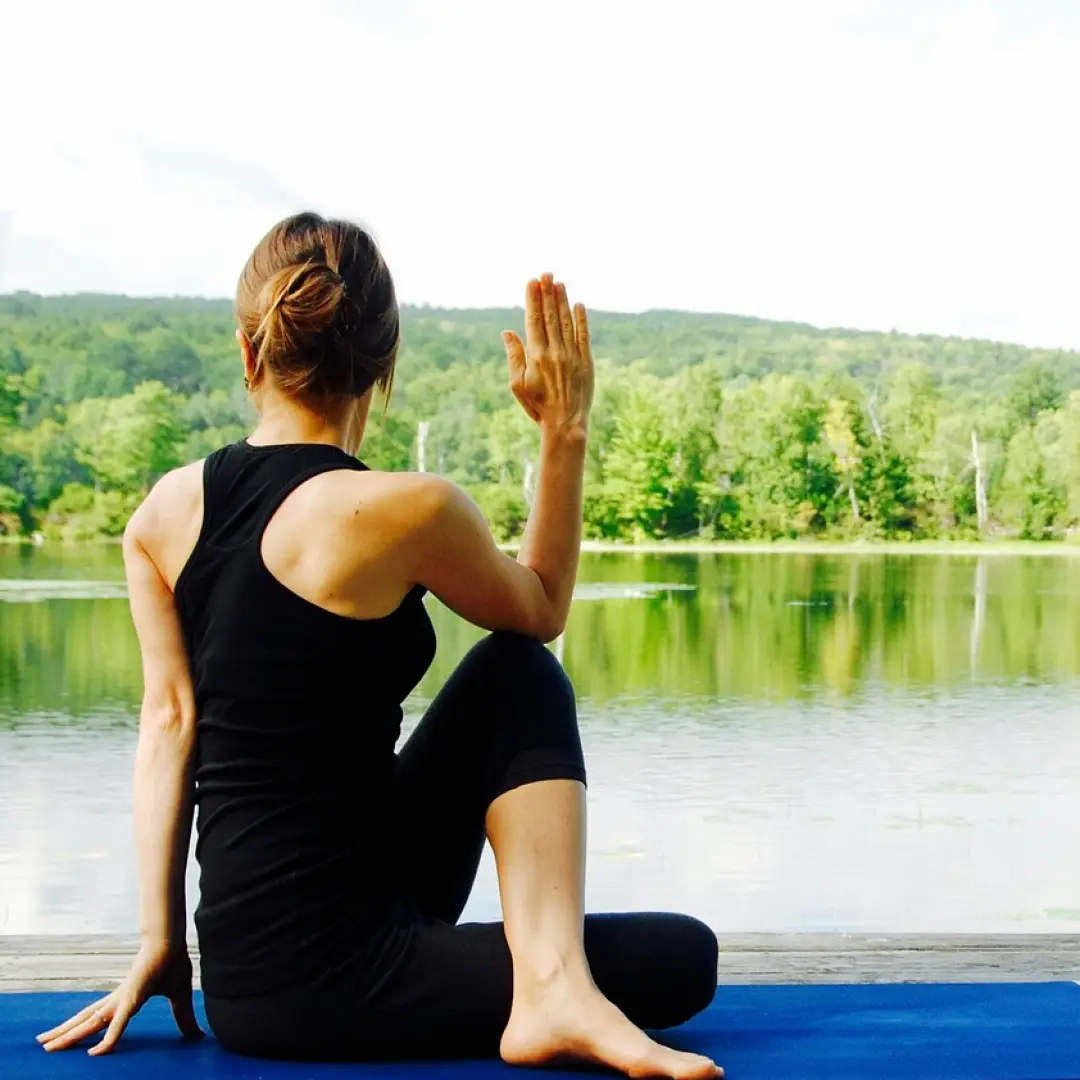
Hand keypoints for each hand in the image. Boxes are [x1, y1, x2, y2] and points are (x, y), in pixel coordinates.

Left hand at [37, 943, 201, 1055]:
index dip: (88, 1029)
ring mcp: (122, 999)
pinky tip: (96, 1052)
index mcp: (126, 998)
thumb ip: (182, 1016)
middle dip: (65, 1033)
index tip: (78, 1042)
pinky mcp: (132, 998)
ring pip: (89, 1022)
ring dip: (67, 1034)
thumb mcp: (179, 996)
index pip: (101, 1017)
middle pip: (85, 1020)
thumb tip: (196, 1036)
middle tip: (43, 1044)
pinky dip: (108, 1039)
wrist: (172, 939)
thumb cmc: (174, 961)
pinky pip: (118, 1023)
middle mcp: (118, 999)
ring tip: (44, 1044)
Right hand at [503, 273, 592, 436]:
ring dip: (563, 301)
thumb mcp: (517, 384)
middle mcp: (555, 352)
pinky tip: (579, 305)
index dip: (533, 299)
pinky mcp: (587, 362)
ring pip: (567, 322)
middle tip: (546, 273)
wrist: (565, 424)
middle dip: (548, 293)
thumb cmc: (538, 406)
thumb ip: (514, 356)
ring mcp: (572, 356)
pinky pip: (584, 336)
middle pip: (551, 316)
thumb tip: (507, 331)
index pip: (534, 320)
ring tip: (560, 283)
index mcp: (536, 356)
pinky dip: (581, 320)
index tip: (531, 282)